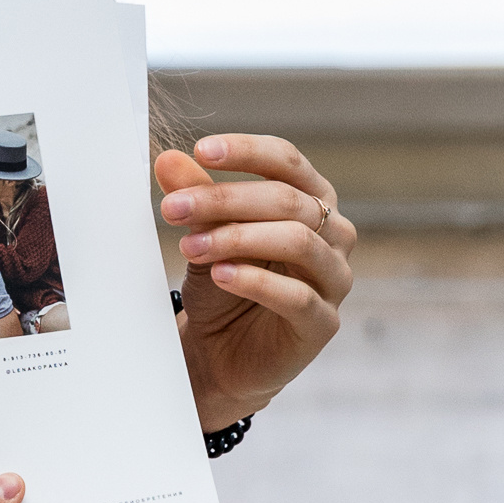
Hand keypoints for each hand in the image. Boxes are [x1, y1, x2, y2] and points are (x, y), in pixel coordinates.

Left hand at [158, 135, 353, 429]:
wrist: (220, 352)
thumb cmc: (222, 282)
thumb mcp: (202, 234)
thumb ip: (194, 197)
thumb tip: (169, 160)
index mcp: (311, 200)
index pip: (287, 161)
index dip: (247, 151)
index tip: (201, 150)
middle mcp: (334, 234)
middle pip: (287, 200)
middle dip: (224, 199)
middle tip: (173, 207)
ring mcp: (334, 279)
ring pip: (298, 242)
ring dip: (236, 238)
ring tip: (189, 246)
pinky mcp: (324, 323)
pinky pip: (297, 296)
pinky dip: (255, 281)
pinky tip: (220, 275)